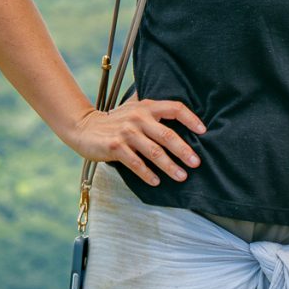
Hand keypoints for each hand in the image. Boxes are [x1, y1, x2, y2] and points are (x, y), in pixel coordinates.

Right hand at [77, 95, 206, 186]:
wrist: (84, 128)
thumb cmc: (114, 119)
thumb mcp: (132, 106)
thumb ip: (151, 106)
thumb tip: (176, 108)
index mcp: (146, 107)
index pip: (174, 108)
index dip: (190, 119)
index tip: (203, 131)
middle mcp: (138, 118)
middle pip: (167, 135)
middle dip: (184, 150)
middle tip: (196, 162)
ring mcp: (126, 133)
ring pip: (153, 152)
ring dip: (169, 166)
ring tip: (181, 176)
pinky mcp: (115, 147)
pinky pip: (135, 163)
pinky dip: (147, 174)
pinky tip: (156, 181)